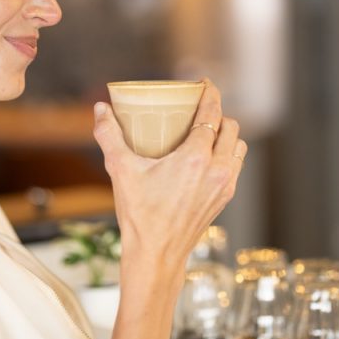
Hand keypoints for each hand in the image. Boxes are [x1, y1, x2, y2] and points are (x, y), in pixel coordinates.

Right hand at [92, 80, 245, 292]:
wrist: (156, 255)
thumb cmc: (140, 216)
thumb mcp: (121, 171)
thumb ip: (109, 136)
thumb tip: (100, 109)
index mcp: (196, 158)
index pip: (213, 114)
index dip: (211, 94)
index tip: (205, 83)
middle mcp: (217, 170)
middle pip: (231, 127)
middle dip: (218, 114)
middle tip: (199, 109)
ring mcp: (225, 186)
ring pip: (238, 148)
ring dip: (226, 136)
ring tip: (206, 133)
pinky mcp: (224, 199)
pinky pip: (235, 167)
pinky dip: (226, 156)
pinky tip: (206, 158)